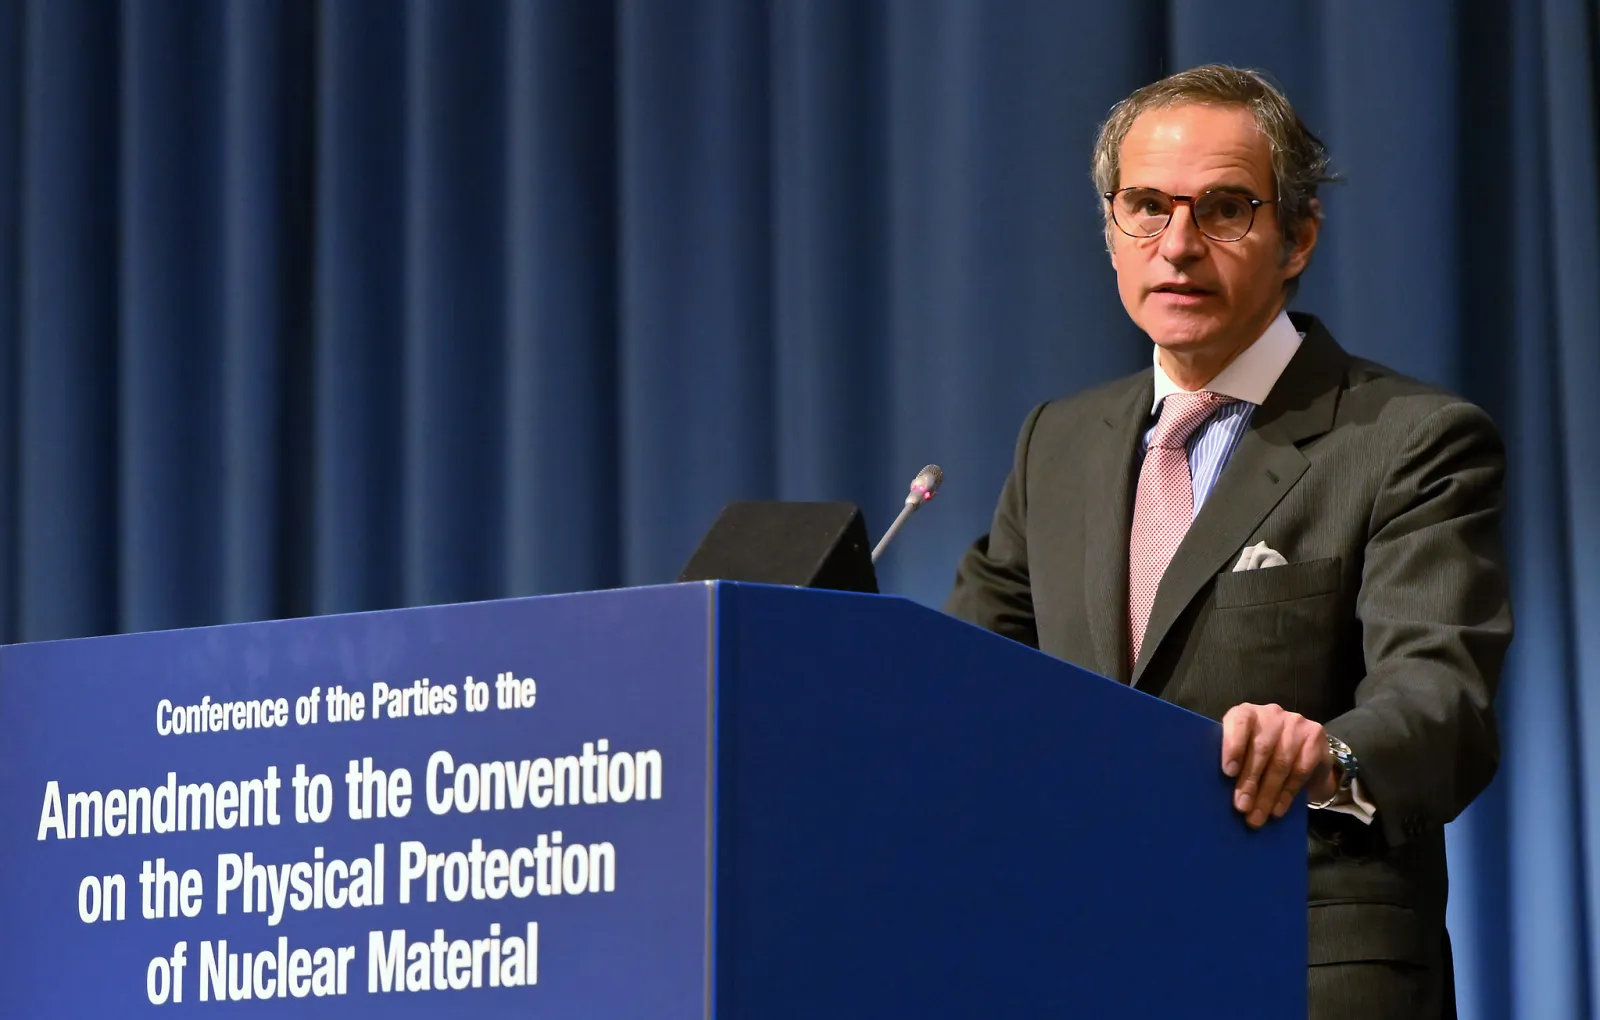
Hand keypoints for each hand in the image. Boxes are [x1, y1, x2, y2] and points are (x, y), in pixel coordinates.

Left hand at [1220, 703, 1335, 827]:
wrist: (1302, 752)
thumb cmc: (1260, 754)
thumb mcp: (1243, 753)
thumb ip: (1233, 763)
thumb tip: (1219, 793)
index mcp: (1246, 713)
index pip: (1239, 722)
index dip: (1233, 746)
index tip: (1228, 773)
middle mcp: (1271, 713)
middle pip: (1261, 749)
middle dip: (1250, 782)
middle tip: (1242, 807)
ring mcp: (1295, 723)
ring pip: (1281, 763)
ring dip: (1268, 794)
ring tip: (1257, 815)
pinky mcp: (1315, 736)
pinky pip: (1300, 770)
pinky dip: (1287, 794)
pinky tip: (1277, 809)